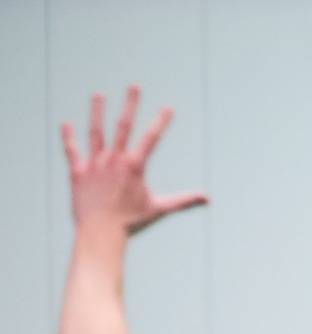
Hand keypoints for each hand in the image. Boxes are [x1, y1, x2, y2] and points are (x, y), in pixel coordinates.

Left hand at [62, 87, 207, 234]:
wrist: (100, 231)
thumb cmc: (131, 222)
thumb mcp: (160, 209)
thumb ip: (184, 200)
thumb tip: (208, 199)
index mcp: (135, 166)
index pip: (152, 139)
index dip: (162, 122)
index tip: (169, 107)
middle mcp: (114, 160)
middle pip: (123, 126)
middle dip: (131, 105)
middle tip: (134, 86)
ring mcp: (95, 164)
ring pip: (96, 133)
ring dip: (97, 112)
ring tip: (99, 95)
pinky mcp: (78, 172)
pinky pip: (72, 151)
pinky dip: (69, 138)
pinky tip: (66, 124)